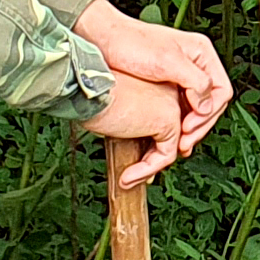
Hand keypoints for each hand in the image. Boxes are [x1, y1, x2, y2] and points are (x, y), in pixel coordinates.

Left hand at [78, 1, 231, 158]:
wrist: (103, 40)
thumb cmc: (131, 42)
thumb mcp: (167, 61)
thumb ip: (195, 81)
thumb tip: (206, 106)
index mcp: (201, 53)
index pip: (221, 91)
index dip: (208, 112)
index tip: (188, 126)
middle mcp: (195, 65)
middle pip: (210, 103)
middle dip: (199, 125)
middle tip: (184, 143)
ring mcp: (181, 76)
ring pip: (196, 109)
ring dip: (190, 128)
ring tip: (179, 145)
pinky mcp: (166, 86)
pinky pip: (181, 109)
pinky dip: (178, 124)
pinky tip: (170, 136)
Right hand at [87, 72, 188, 187]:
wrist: (87, 89)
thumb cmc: (90, 94)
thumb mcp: (115, 109)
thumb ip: (130, 124)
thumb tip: (135, 152)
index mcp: (157, 81)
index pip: (161, 116)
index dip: (151, 142)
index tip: (138, 159)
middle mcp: (169, 89)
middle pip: (168, 131)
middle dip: (153, 157)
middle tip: (135, 173)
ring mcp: (172, 104)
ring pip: (169, 145)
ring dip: (147, 167)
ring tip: (126, 177)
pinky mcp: (169, 120)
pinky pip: (166, 154)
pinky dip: (147, 169)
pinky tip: (126, 177)